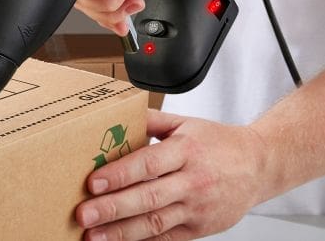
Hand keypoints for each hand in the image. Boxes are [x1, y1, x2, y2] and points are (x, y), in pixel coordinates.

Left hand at [76, 110, 268, 239]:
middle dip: (112, 208)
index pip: (148, 163)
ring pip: (156, 222)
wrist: (259, 165)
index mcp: (186, 150)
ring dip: (121, 232)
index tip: (92, 182)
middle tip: (84, 214)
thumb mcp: (185, 123)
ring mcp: (197, 208)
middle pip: (148, 197)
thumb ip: (151, 120)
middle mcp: (193, 180)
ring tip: (93, 235)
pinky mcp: (200, 228)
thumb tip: (117, 115)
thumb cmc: (218, 142)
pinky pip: (168, 238)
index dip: (119, 174)